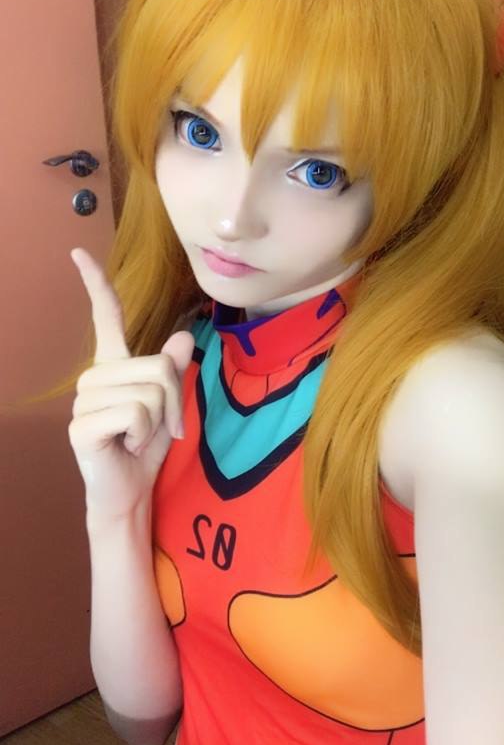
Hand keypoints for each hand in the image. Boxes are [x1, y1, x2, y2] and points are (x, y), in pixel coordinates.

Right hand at [67, 247, 193, 522]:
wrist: (131, 491)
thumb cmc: (146, 446)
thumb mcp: (169, 404)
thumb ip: (173, 370)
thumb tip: (184, 336)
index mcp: (113, 366)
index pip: (105, 317)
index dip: (95, 284)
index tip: (78, 253)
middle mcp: (93, 377)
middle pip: (157, 366)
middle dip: (173, 400)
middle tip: (161, 427)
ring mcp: (83, 401)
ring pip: (149, 391)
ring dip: (159, 421)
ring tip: (139, 437)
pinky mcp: (81, 426)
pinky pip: (135, 413)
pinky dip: (144, 434)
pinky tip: (127, 445)